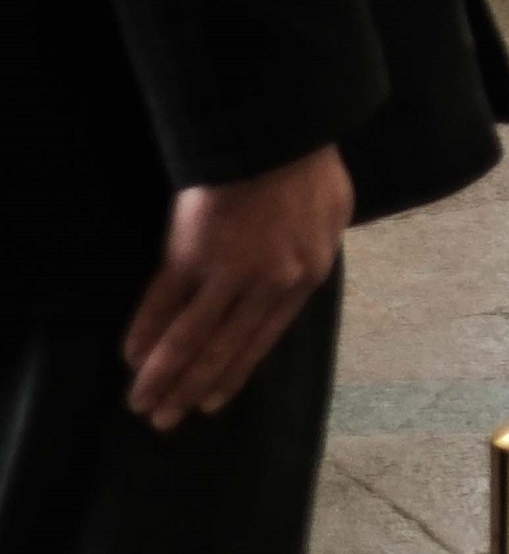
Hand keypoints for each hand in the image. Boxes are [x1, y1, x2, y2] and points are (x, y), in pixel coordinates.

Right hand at [122, 145, 347, 428]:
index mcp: (308, 277)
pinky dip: (146, 332)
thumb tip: (295, 284)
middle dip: (191, 389)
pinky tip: (132, 355)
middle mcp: (271, 284)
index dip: (233, 375)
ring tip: (141, 402)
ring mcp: (231, 271)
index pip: (264, 341)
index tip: (209, 404)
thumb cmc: (308, 169)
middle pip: (224, 350)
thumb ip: (312, 255)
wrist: (280, 132)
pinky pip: (164, 304)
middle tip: (164, 422)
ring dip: (161, 374)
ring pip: (191, 338)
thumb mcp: (331, 217)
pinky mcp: (193, 254)